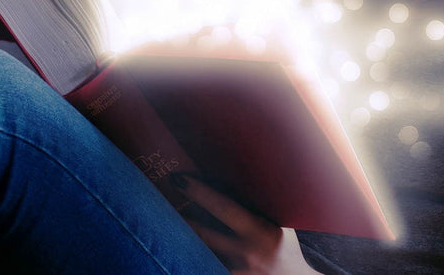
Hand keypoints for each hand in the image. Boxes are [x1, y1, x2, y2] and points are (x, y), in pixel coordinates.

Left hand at [172, 174, 319, 273]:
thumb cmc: (285, 249)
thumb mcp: (278, 224)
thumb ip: (256, 208)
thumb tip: (226, 179)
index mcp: (261, 230)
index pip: (223, 207)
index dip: (198, 191)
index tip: (178, 178)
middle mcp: (247, 252)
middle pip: (201, 231)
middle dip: (178, 215)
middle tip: (157, 197)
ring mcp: (236, 271)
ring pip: (197, 251)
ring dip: (180, 237)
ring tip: (162, 222)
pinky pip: (202, 264)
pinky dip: (190, 256)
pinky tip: (178, 249)